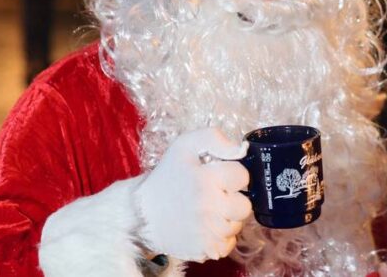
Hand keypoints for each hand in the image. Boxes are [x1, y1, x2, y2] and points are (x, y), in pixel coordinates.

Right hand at [133, 128, 250, 261]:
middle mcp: (209, 206)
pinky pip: (229, 244)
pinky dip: (221, 237)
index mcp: (206, 178)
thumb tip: (240, 149)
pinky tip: (206, 227)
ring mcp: (207, 231)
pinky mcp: (204, 249)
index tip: (218, 177)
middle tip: (215, 196)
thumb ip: (214, 138)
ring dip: (227, 218)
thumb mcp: (184, 145)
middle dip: (232, 199)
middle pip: (245, 205)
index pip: (242, 176)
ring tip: (207, 211)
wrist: (142, 214)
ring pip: (237, 225)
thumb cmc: (167, 177)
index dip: (232, 175)